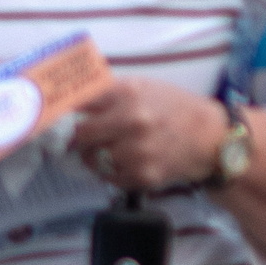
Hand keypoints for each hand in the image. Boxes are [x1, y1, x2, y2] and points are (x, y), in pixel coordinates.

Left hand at [67, 72, 246, 194]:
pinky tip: (125, 161)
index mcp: (128, 94)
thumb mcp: (143, 87)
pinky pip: (109, 177)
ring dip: (94, 156)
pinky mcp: (143, 175)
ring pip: (91, 160)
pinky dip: (111, 171)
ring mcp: (137, 151)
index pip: (78, 103)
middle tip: (85, 137)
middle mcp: (132, 121)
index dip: (63, 111)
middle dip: (80, 137)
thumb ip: (108, 93)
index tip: (55, 116)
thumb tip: (68, 100)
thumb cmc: (173, 108)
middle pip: (80, 135)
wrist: (210, 138)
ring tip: (110, 149)